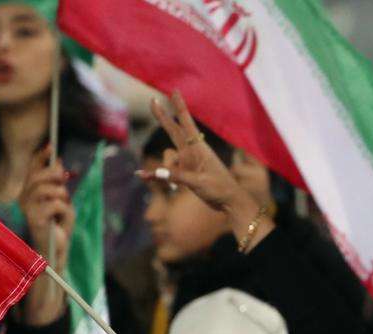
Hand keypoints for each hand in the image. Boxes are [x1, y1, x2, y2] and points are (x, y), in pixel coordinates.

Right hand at [20, 147, 72, 260]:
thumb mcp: (62, 201)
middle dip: (54, 174)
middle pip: (37, 176)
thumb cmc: (58, 226)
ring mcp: (27, 208)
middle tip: (66, 179)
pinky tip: (61, 217)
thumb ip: (59, 183)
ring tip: (64, 204)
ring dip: (61, 194)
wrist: (56, 249)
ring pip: (46, 189)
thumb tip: (59, 162)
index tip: (51, 146)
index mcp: (28, 192)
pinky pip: (54, 203)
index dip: (40, 157)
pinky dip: (64, 208)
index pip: (31, 169)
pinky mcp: (34, 219)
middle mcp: (23, 198)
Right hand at [145, 93, 268, 242]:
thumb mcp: (197, 183)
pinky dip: (159, 175)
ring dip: (167, 170)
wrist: (229, 202)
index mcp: (198, 149)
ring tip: (177, 187)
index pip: (186, 123)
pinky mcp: (187, 172)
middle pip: (173, 131)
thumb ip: (175, 176)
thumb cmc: (218, 189)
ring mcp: (189, 162)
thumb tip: (153, 172)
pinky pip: (168, 170)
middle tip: (152, 100)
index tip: (174, 91)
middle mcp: (192, 152)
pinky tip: (143, 177)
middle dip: (163, 117)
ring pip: (168, 158)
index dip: (179, 107)